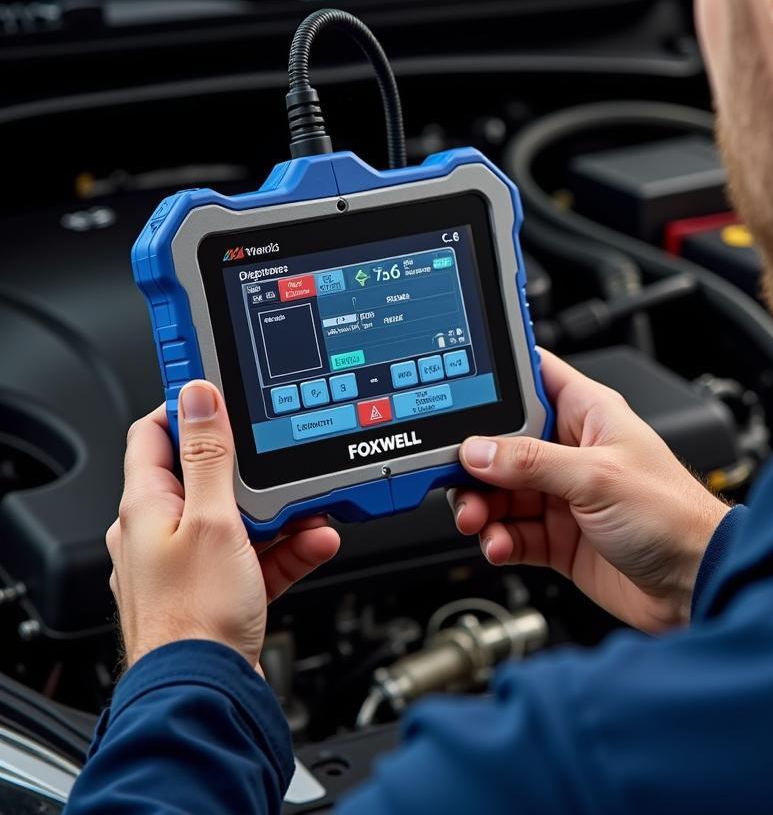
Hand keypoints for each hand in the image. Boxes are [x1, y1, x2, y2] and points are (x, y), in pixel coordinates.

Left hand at [107, 381, 340, 669]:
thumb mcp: (213, 520)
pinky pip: (259, 554)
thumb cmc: (195, 616)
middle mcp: (162, 530)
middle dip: (257, 469)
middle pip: (210, 476)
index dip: (189, 405)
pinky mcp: (219, 588)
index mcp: (147, 505)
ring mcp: (191, 561)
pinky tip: (317, 542)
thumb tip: (198, 396)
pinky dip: (289, 547)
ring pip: (242, 518)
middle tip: (285, 457)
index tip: (221, 386)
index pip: (157, 433)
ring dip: (282, 512)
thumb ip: (209, 456)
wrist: (206, 693)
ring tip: (315, 509)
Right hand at [452, 351, 728, 632]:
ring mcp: (563, 496)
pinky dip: (497, 539)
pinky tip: (497, 543)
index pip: (533, 378)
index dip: (497, 379)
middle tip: (458, 477)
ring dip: (480, 505)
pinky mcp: (558, 537)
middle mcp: (572, 451)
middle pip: (503, 444)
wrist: (696, 584)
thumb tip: (478, 450)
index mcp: (588, 415)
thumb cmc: (674, 514)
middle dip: (475, 462)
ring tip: (476, 519)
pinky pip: (511, 532)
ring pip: (500, 492)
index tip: (458, 389)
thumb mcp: (597, 477)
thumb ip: (532, 463)